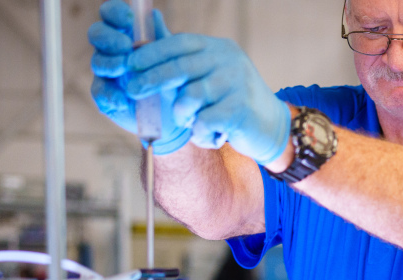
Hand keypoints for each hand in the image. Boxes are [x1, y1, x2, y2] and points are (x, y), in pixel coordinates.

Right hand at [88, 1, 189, 153]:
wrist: (176, 113)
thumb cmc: (172, 78)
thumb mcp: (172, 58)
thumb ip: (161, 37)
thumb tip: (155, 15)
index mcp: (126, 33)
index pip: (111, 14)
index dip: (115, 12)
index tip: (128, 20)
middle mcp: (112, 50)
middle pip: (97, 34)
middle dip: (109, 37)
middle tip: (125, 46)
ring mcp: (107, 73)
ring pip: (98, 62)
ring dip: (110, 64)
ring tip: (123, 69)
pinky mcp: (106, 96)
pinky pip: (100, 92)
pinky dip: (112, 96)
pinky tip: (123, 101)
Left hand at [122, 28, 291, 165]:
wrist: (271, 128)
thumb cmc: (232, 101)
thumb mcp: (210, 73)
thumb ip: (182, 56)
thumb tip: (151, 20)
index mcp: (218, 49)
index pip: (180, 44)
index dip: (152, 53)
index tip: (130, 64)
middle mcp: (229, 62)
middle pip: (181, 67)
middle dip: (152, 79)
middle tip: (133, 90)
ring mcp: (236, 85)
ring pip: (190, 97)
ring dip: (181, 115)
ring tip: (188, 122)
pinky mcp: (240, 111)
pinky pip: (204, 122)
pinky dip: (200, 133)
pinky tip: (209, 136)